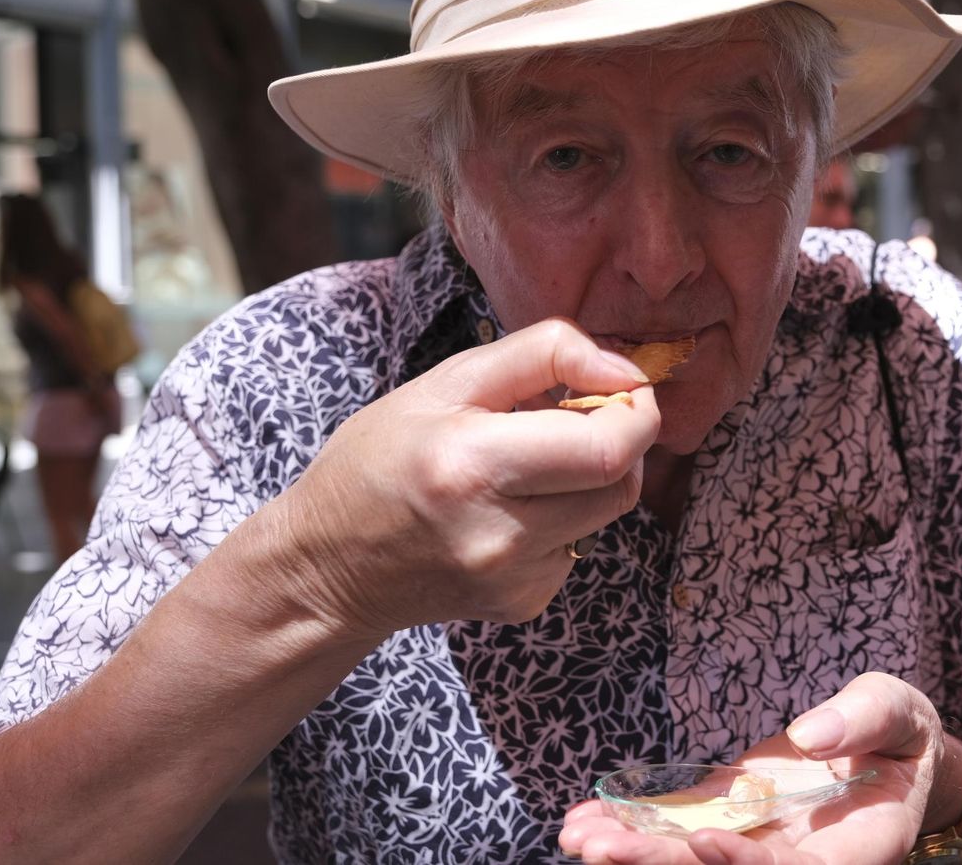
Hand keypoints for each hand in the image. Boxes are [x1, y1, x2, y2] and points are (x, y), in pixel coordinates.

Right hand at [259, 317, 658, 637]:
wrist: (326, 567)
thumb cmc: (379, 459)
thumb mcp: (444, 382)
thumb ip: (542, 356)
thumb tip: (626, 370)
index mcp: (472, 464)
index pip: (608, 446)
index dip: (635, 410)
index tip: (620, 387)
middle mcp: (499, 533)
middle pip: (621, 483)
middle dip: (621, 438)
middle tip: (580, 414)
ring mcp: (514, 579)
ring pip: (606, 514)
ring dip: (591, 476)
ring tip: (535, 459)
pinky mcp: (522, 604)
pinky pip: (577, 546)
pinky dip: (563, 516)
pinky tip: (510, 508)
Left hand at [558, 672, 953, 864]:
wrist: (887, 746)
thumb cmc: (900, 730)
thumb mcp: (897, 712)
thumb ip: (862, 718)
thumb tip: (810, 735)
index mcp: (853, 848)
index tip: (702, 840)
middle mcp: (799, 859)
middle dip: (661, 864)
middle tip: (601, 850)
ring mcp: (757, 840)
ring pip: (690, 857)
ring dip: (634, 850)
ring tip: (578, 837)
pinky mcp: (727, 816)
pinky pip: (675, 826)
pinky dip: (631, 823)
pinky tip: (583, 819)